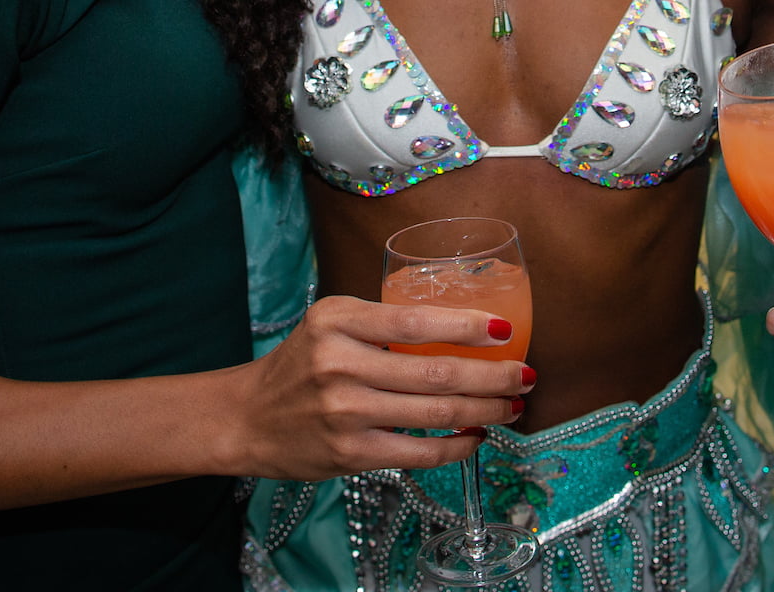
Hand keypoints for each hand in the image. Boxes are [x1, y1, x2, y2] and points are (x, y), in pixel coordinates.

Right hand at [220, 294, 529, 480]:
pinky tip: (476, 435)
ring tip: (512, 406)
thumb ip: (381, 321)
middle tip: (525, 376)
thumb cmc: (301, 364)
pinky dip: (457, 445)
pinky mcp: (350, 453)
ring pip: (436, 412)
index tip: (505, 329)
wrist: (248, 417)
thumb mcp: (331, 323)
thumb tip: (461, 325)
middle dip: (493, 376)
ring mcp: (345, 412)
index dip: (467, 325)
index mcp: (337, 320)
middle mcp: (339, 364)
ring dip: (486, 411)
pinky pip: (420, 451)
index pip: (415, 321)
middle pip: (437, 371)